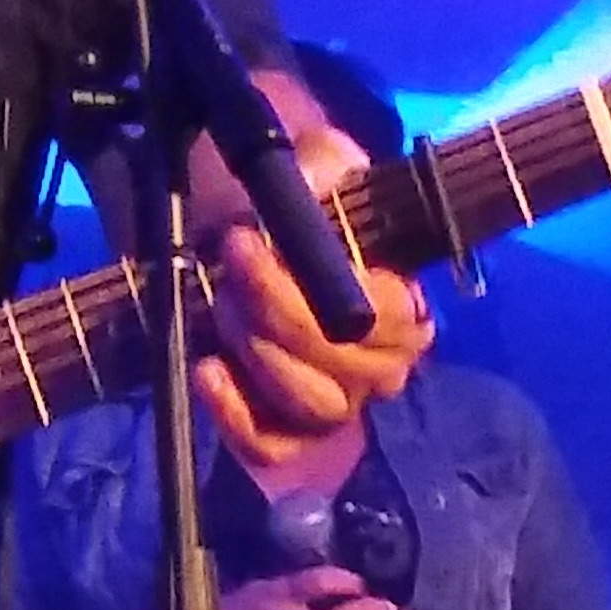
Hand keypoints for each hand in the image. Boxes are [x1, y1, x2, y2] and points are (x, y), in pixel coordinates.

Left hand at [188, 83, 432, 469]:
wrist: (250, 239)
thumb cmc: (299, 205)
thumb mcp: (317, 163)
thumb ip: (323, 165)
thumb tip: (311, 185)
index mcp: (403, 307)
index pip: (384, 319)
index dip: (309, 285)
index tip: (245, 240)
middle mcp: (379, 366)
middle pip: (342, 365)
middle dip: (274, 315)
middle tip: (228, 271)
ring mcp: (334, 404)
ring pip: (312, 404)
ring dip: (257, 355)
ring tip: (221, 309)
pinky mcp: (286, 433)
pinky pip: (271, 446)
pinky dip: (236, 415)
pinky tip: (207, 371)